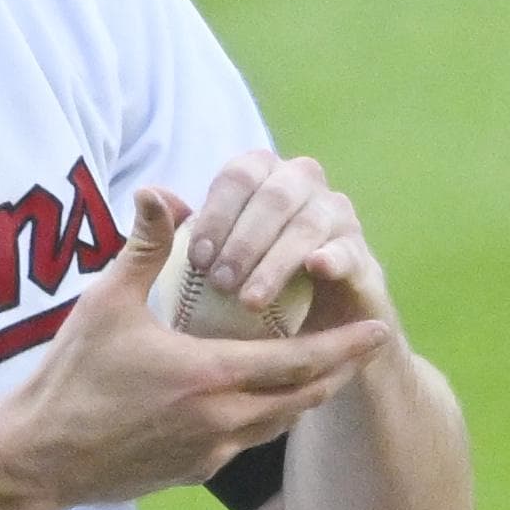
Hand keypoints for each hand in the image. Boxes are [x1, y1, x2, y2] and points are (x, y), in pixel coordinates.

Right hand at [0, 189, 392, 509]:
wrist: (39, 458)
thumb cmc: (70, 377)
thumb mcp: (106, 303)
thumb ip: (144, 247)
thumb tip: (160, 191)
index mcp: (208, 376)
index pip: (298, 360)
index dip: (343, 344)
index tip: (379, 326)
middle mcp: (222, 420)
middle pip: (304, 396)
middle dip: (341, 369)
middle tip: (370, 344)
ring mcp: (210, 452)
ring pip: (281, 423)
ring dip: (309, 395)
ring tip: (330, 370)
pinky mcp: (194, 473)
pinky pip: (248, 442)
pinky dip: (270, 418)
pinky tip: (269, 401)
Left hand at [180, 150, 401, 341]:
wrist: (308, 334)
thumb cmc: (244, 285)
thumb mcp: (207, 260)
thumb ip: (176, 230)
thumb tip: (146, 194)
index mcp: (263, 176)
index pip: (239, 174)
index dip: (217, 212)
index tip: (197, 259)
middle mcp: (303, 185)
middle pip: (275, 194)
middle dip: (243, 239)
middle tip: (219, 283)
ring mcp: (337, 217)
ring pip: (309, 222)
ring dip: (276, 260)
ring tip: (249, 299)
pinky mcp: (363, 256)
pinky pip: (349, 249)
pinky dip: (332, 257)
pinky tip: (315, 269)